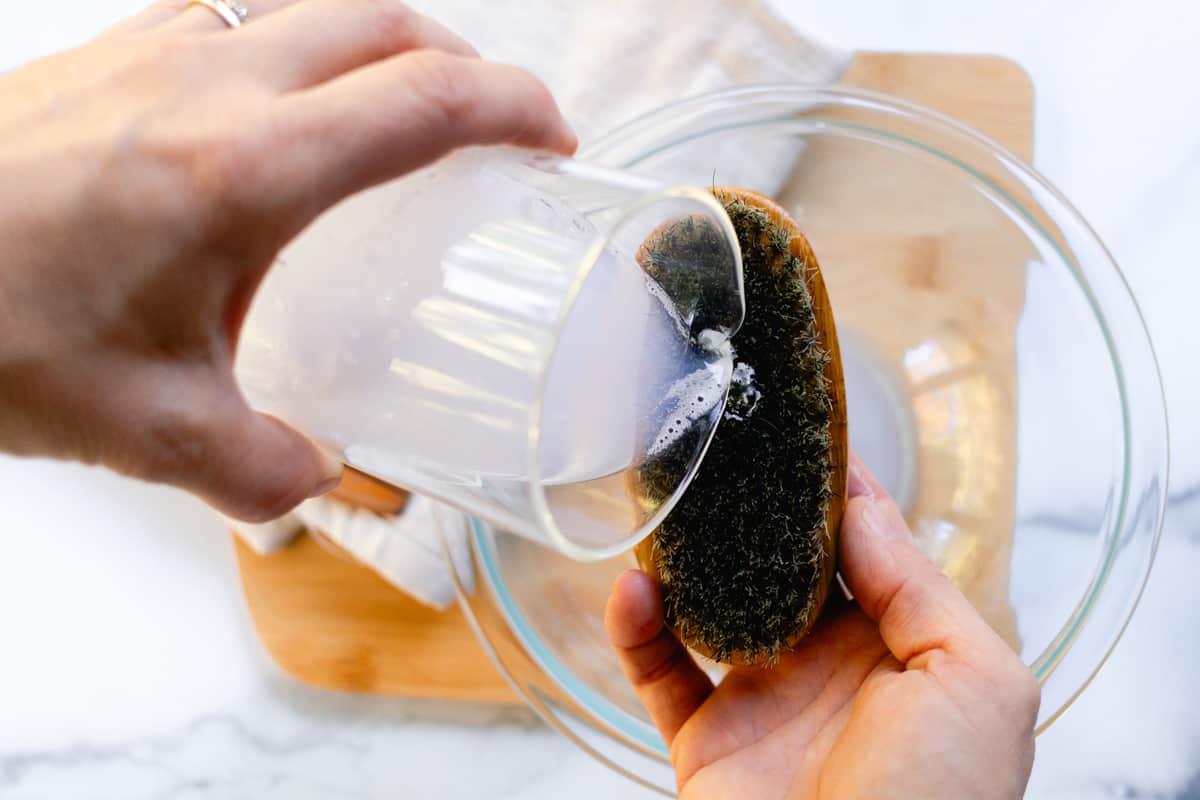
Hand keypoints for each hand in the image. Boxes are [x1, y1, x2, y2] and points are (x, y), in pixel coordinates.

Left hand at [0, 0, 574, 520]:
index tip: (552, 141)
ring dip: (385, 40)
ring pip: (314, 2)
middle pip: (386, 20)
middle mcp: (211, 84)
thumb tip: (319, 481)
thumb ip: (261, 470)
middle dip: (465, 61)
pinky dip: (304, 41)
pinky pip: (243, 12)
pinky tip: (288, 109)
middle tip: (494, 124)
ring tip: (406, 107)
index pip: (424, 100)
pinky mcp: (110, 52)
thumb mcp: (148, 430)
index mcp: (245, 170)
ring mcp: (155, 51)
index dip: (513, 107)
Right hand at [605, 453, 1038, 798]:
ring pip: (712, 608)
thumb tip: (860, 504)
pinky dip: (636, 628)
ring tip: (664, 506)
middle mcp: (833, 667)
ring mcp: (766, 702)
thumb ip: (919, 585)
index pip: (864, 546)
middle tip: (716, 450)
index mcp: (904, 647)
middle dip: (749, 512)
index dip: (832, 490)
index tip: (797, 431)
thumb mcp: (975, 681)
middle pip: (781, 566)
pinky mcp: (707, 742)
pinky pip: (660, 672)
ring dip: (683, 559)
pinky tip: (632, 587)